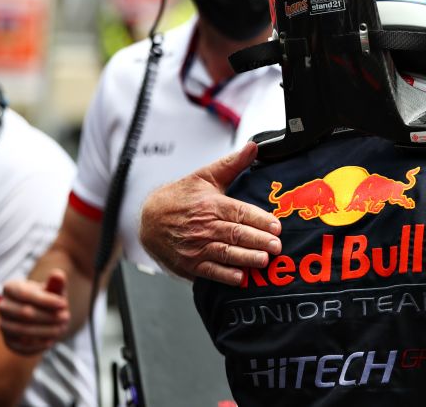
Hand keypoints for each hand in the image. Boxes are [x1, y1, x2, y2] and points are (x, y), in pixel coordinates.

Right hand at [0, 270, 68, 354]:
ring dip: (44, 331)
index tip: (64, 304)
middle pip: (25, 313)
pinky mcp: (9, 341)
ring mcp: (4, 324)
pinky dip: (36, 345)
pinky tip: (50, 341)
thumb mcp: (54, 289)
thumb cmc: (48, 298)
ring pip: (22, 330)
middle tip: (66, 317)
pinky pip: (20, 346)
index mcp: (11, 288)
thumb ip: (56, 283)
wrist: (42, 314)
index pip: (26, 295)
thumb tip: (58, 274)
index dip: (46, 300)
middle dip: (48, 316)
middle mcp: (3, 306)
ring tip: (61, 328)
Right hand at [139, 142, 281, 285]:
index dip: (259, 219)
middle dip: (258, 240)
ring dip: (245, 258)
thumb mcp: (206, 176)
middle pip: (235, 234)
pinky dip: (224, 276)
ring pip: (224, 252)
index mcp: (211, 204)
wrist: (149, 218)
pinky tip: (239, 278)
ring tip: (263, 261)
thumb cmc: (181, 197)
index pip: (239, 212)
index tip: (277, 225)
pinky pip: (208, 271)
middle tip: (276, 246)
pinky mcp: (189, 264)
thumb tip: (253, 146)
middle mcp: (204, 226)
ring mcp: (196, 246)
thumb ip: (232, 164)